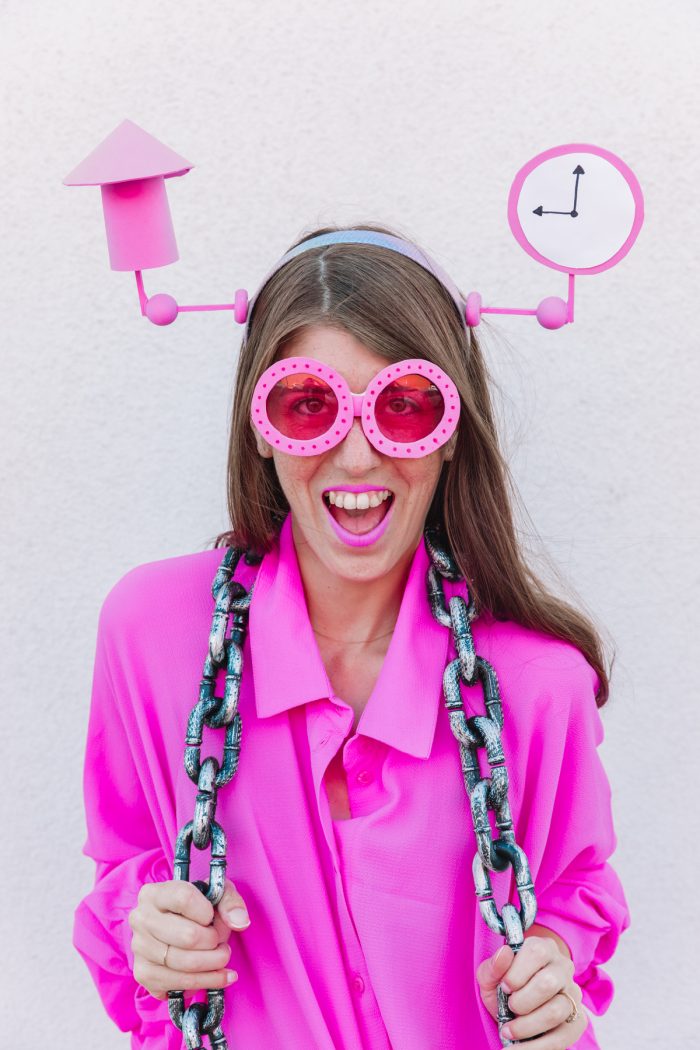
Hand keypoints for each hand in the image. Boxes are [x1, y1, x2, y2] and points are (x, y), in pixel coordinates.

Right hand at [128, 877, 251, 999]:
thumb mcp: (216, 894)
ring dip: (214, 963)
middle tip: (222, 941)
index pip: (184, 898)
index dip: (207, 911)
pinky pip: (179, 984)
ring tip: (224, 957)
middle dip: (215, 941)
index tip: (212, 916)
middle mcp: (141, 919)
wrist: (176, 927)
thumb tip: (239, 922)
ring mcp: (139, 948)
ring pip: (185, 963)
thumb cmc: (197, 908)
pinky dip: (206, 982)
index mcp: (154, 893)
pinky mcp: (144, 974)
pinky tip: (220, 976)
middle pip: (188, 936)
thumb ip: (230, 902)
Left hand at [476, 937, 587, 1046]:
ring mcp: (573, 995)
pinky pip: (562, 1037)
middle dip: (522, 1001)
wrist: (514, 1010)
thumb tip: (504, 953)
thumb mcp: (490, 975)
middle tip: (509, 1007)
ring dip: (527, 1026)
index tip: (504, 987)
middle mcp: (563, 968)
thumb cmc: (503, 988)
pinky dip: (537, 1047)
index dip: (518, 972)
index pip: (537, 952)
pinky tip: (518, 1049)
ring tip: (508, 1031)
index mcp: (543, 949)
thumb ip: (493, 966)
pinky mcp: (577, 1021)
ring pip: (556, 1011)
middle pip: (548, 983)